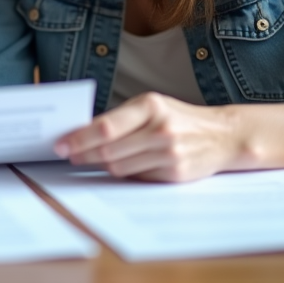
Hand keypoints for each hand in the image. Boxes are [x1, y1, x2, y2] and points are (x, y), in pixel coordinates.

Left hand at [54, 93, 240, 181]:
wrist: (222, 136)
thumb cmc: (178, 118)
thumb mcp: (153, 106)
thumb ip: (121, 118)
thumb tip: (82, 132)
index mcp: (151, 106)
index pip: (106, 127)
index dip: (79, 138)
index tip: (60, 144)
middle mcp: (160, 129)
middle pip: (109, 150)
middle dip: (82, 154)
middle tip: (67, 155)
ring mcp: (168, 153)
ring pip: (119, 166)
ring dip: (100, 165)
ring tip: (88, 159)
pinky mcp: (174, 174)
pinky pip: (137, 177)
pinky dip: (123, 172)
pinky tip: (116, 166)